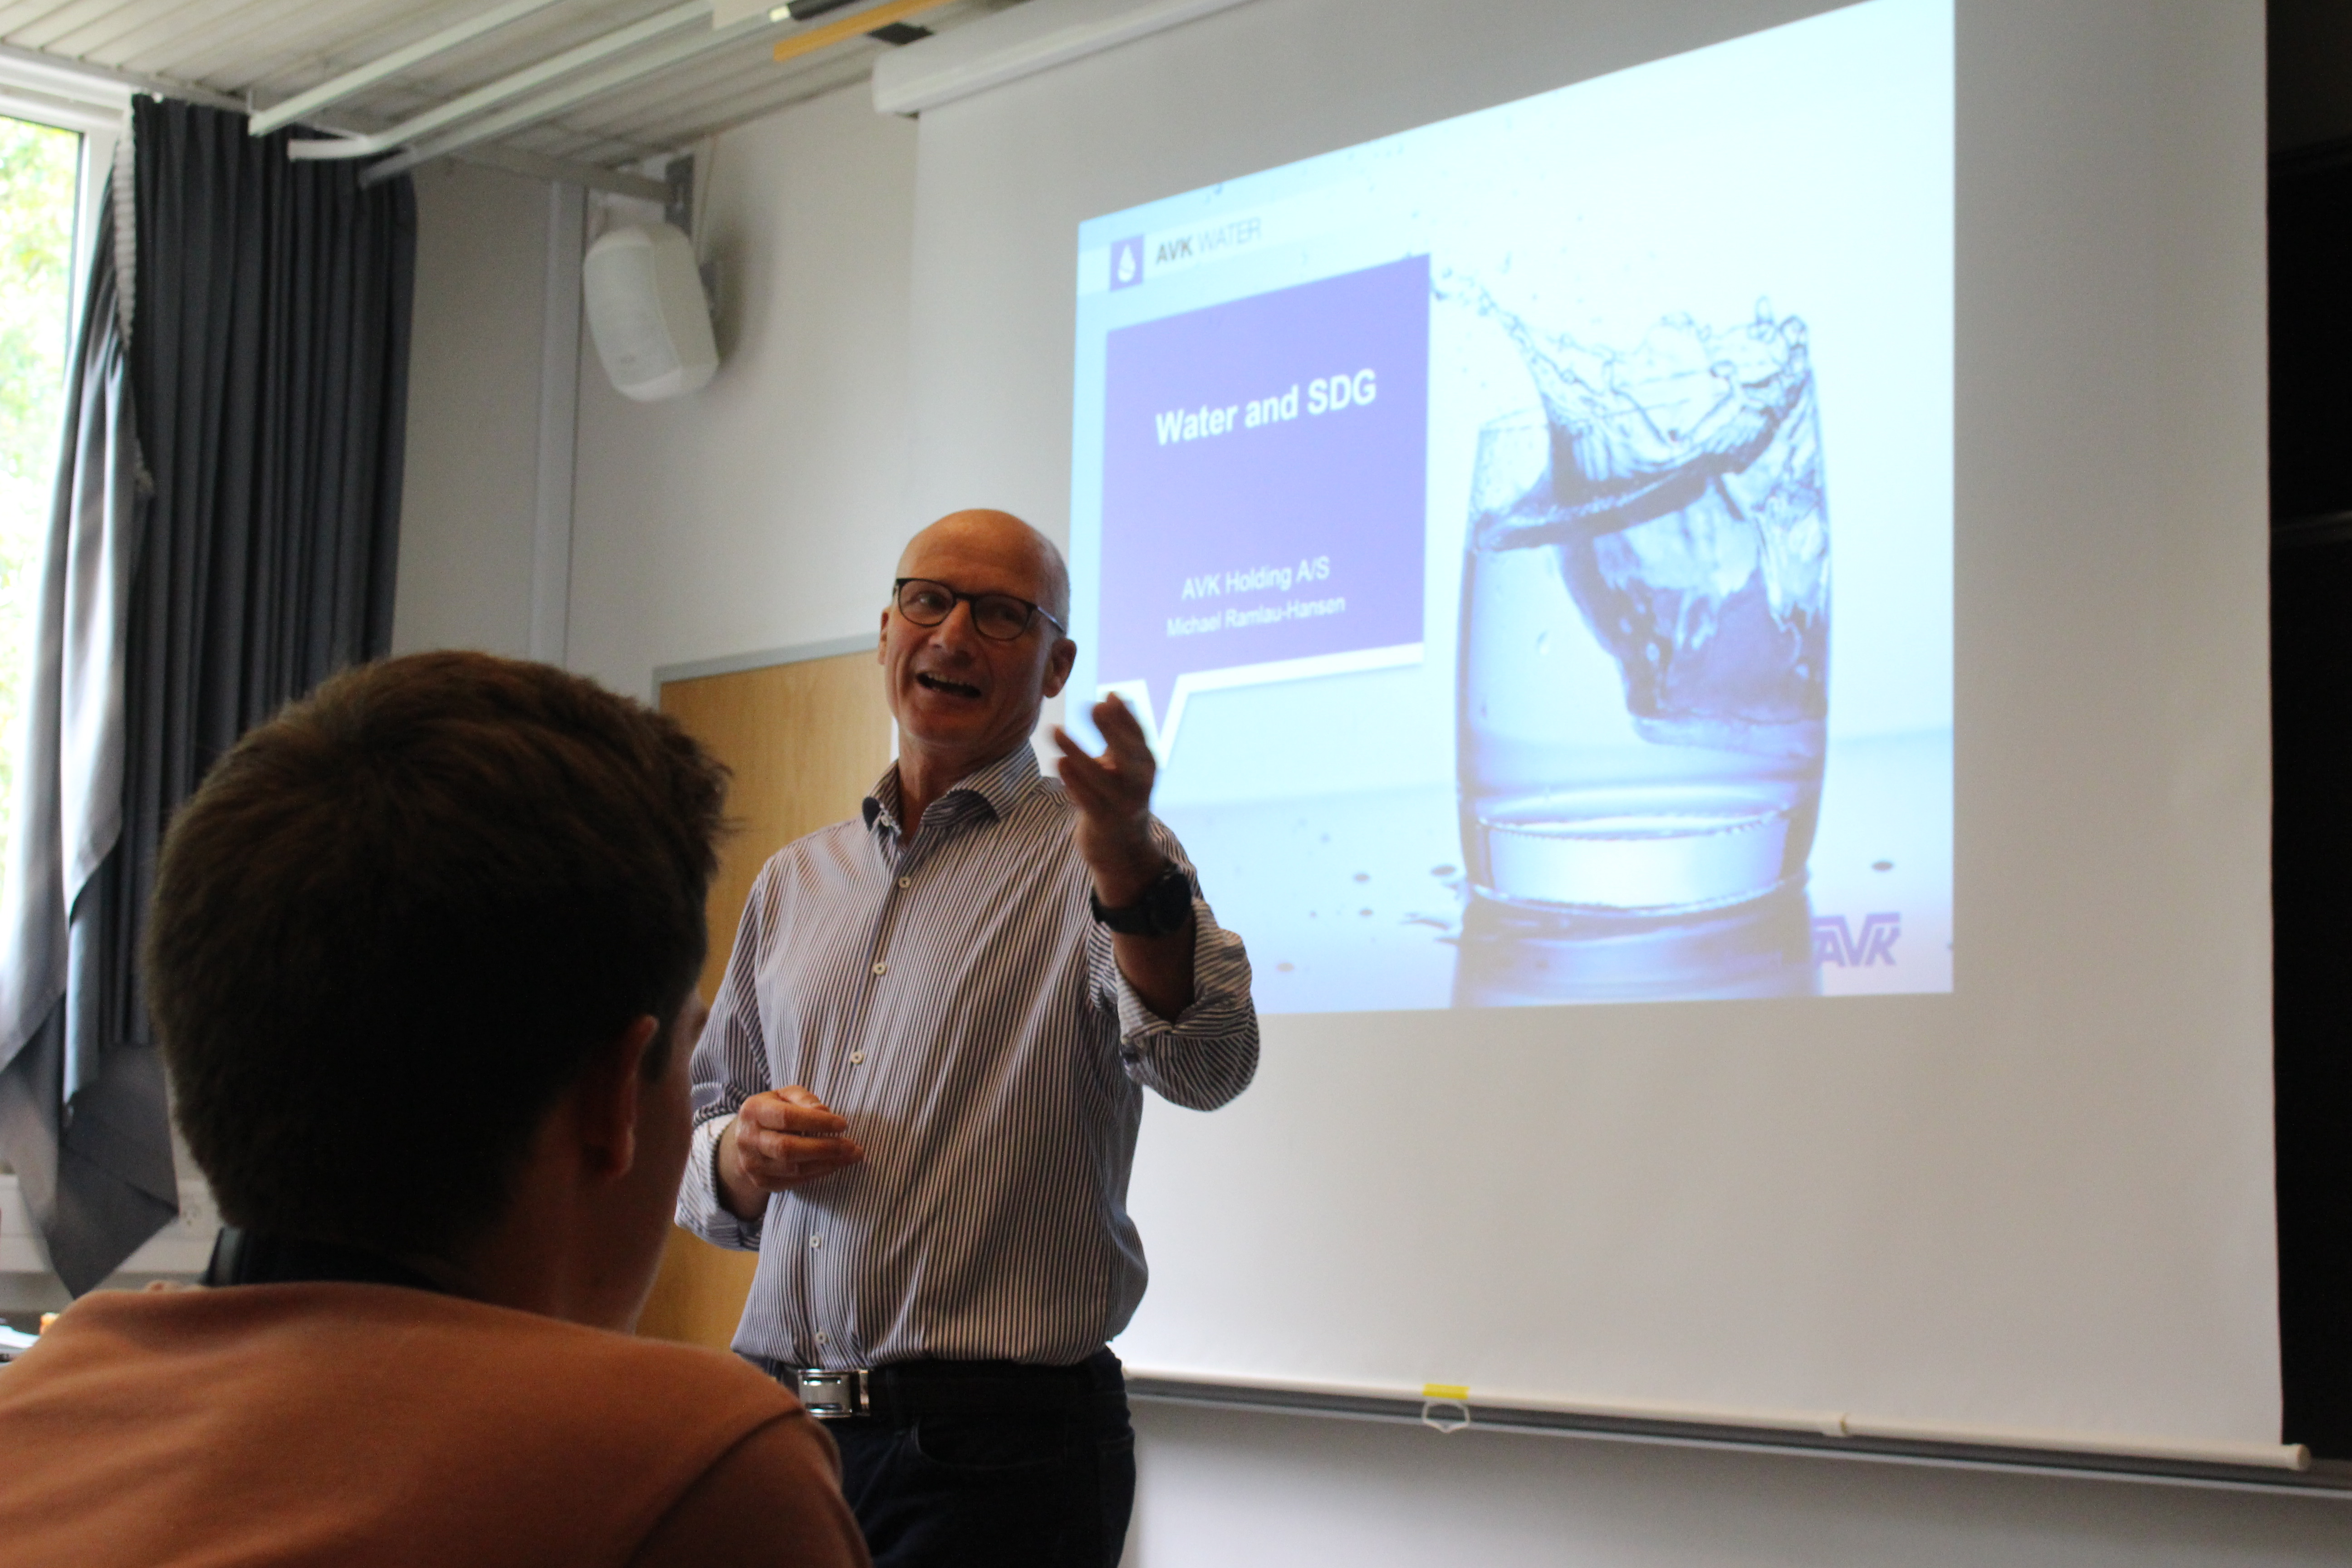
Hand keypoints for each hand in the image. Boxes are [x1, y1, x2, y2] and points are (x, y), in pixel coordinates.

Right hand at [718, 1087, 863, 1216]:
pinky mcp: (762, 1182)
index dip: (816, 1122)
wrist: (746, 1138)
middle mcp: (748, 1140)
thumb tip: (824, 1112)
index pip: (786, 1118)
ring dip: (827, 1163)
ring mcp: (753, 1164)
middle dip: (824, 1148)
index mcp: (753, 1112)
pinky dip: (818, 1173)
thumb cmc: (773, 1111)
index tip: (843, 1124)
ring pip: (793, 1169)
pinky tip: (835, 1164)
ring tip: (851, 1156)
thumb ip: (804, 1099)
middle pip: (788, 1148)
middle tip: (851, 1146)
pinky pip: (794, 1181)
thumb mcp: (785, 1095)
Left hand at [1051, 694, 1162, 905]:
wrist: (1121, 849)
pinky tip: (1059, 762)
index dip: (1126, 716)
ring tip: (1056, 730)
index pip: (1139, 737)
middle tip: (1092, 706)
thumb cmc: (1118, 796)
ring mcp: (1124, 806)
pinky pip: (1088, 801)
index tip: (1108, 695)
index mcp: (1146, 767)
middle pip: (1129, 754)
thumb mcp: (1124, 765)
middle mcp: (1140, 786)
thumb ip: (1119, 734)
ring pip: (1102, 778)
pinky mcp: (1104, 823)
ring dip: (1078, 753)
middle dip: (1112, 730)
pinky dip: (1073, 782)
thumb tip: (1112, 696)